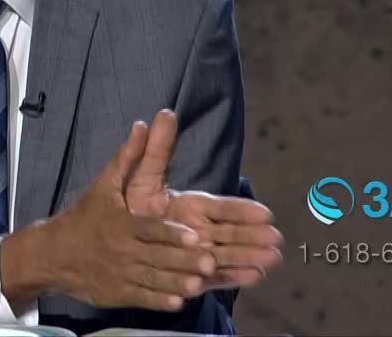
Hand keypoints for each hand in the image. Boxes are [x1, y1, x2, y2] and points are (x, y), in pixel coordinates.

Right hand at [1, 121, 218, 312]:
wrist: (53, 254)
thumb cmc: (85, 217)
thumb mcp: (104, 186)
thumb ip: (127, 158)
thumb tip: (143, 124)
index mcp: (121, 224)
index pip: (150, 229)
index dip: (172, 234)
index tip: (196, 236)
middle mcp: (122, 251)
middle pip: (156, 257)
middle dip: (183, 261)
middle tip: (210, 262)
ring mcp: (120, 275)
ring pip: (153, 280)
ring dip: (177, 283)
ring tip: (200, 285)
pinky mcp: (118, 294)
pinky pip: (142, 299)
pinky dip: (160, 301)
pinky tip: (180, 302)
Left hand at [124, 110, 283, 288]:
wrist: (115, 242)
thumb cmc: (133, 206)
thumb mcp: (141, 176)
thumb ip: (156, 150)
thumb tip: (163, 114)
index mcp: (191, 206)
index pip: (221, 207)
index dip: (242, 210)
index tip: (265, 213)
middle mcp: (199, 230)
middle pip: (230, 233)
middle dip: (253, 235)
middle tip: (276, 239)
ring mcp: (198, 254)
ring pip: (228, 254)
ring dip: (250, 256)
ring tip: (273, 259)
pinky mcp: (193, 275)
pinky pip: (215, 277)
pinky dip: (233, 277)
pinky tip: (255, 276)